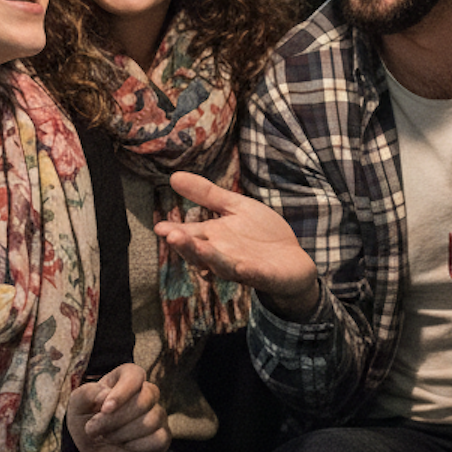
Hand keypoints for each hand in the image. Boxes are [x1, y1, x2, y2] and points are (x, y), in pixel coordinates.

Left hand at [66, 362, 169, 451]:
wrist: (90, 449)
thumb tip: (106, 395)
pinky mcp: (162, 436)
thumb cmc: (85, 418)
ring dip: (120, 434)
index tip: (105, 409)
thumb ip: (87, 393)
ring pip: (149, 422)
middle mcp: (147, 392)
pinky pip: (158, 439)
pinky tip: (123, 445)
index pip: (135, 376)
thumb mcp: (77, 404)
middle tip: (92, 429)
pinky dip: (136, 446)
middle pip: (143, 400)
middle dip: (115, 419)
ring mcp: (157, 414)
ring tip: (105, 436)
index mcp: (127, 376)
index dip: (122, 392)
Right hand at [156, 171, 319, 320]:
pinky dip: (248, 272)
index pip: (190, 235)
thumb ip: (206, 195)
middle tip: (172, 236)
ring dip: (210, 258)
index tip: (159, 227)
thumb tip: (174, 177)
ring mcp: (243, 266)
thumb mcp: (235, 207)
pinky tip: (242, 266)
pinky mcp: (265, 275)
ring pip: (222, 265)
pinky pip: (254, 274)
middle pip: (200, 252)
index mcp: (214, 237)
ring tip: (199, 248)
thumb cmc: (261, 234)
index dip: (175, 233)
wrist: (292, 259)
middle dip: (187, 246)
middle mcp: (223, 254)